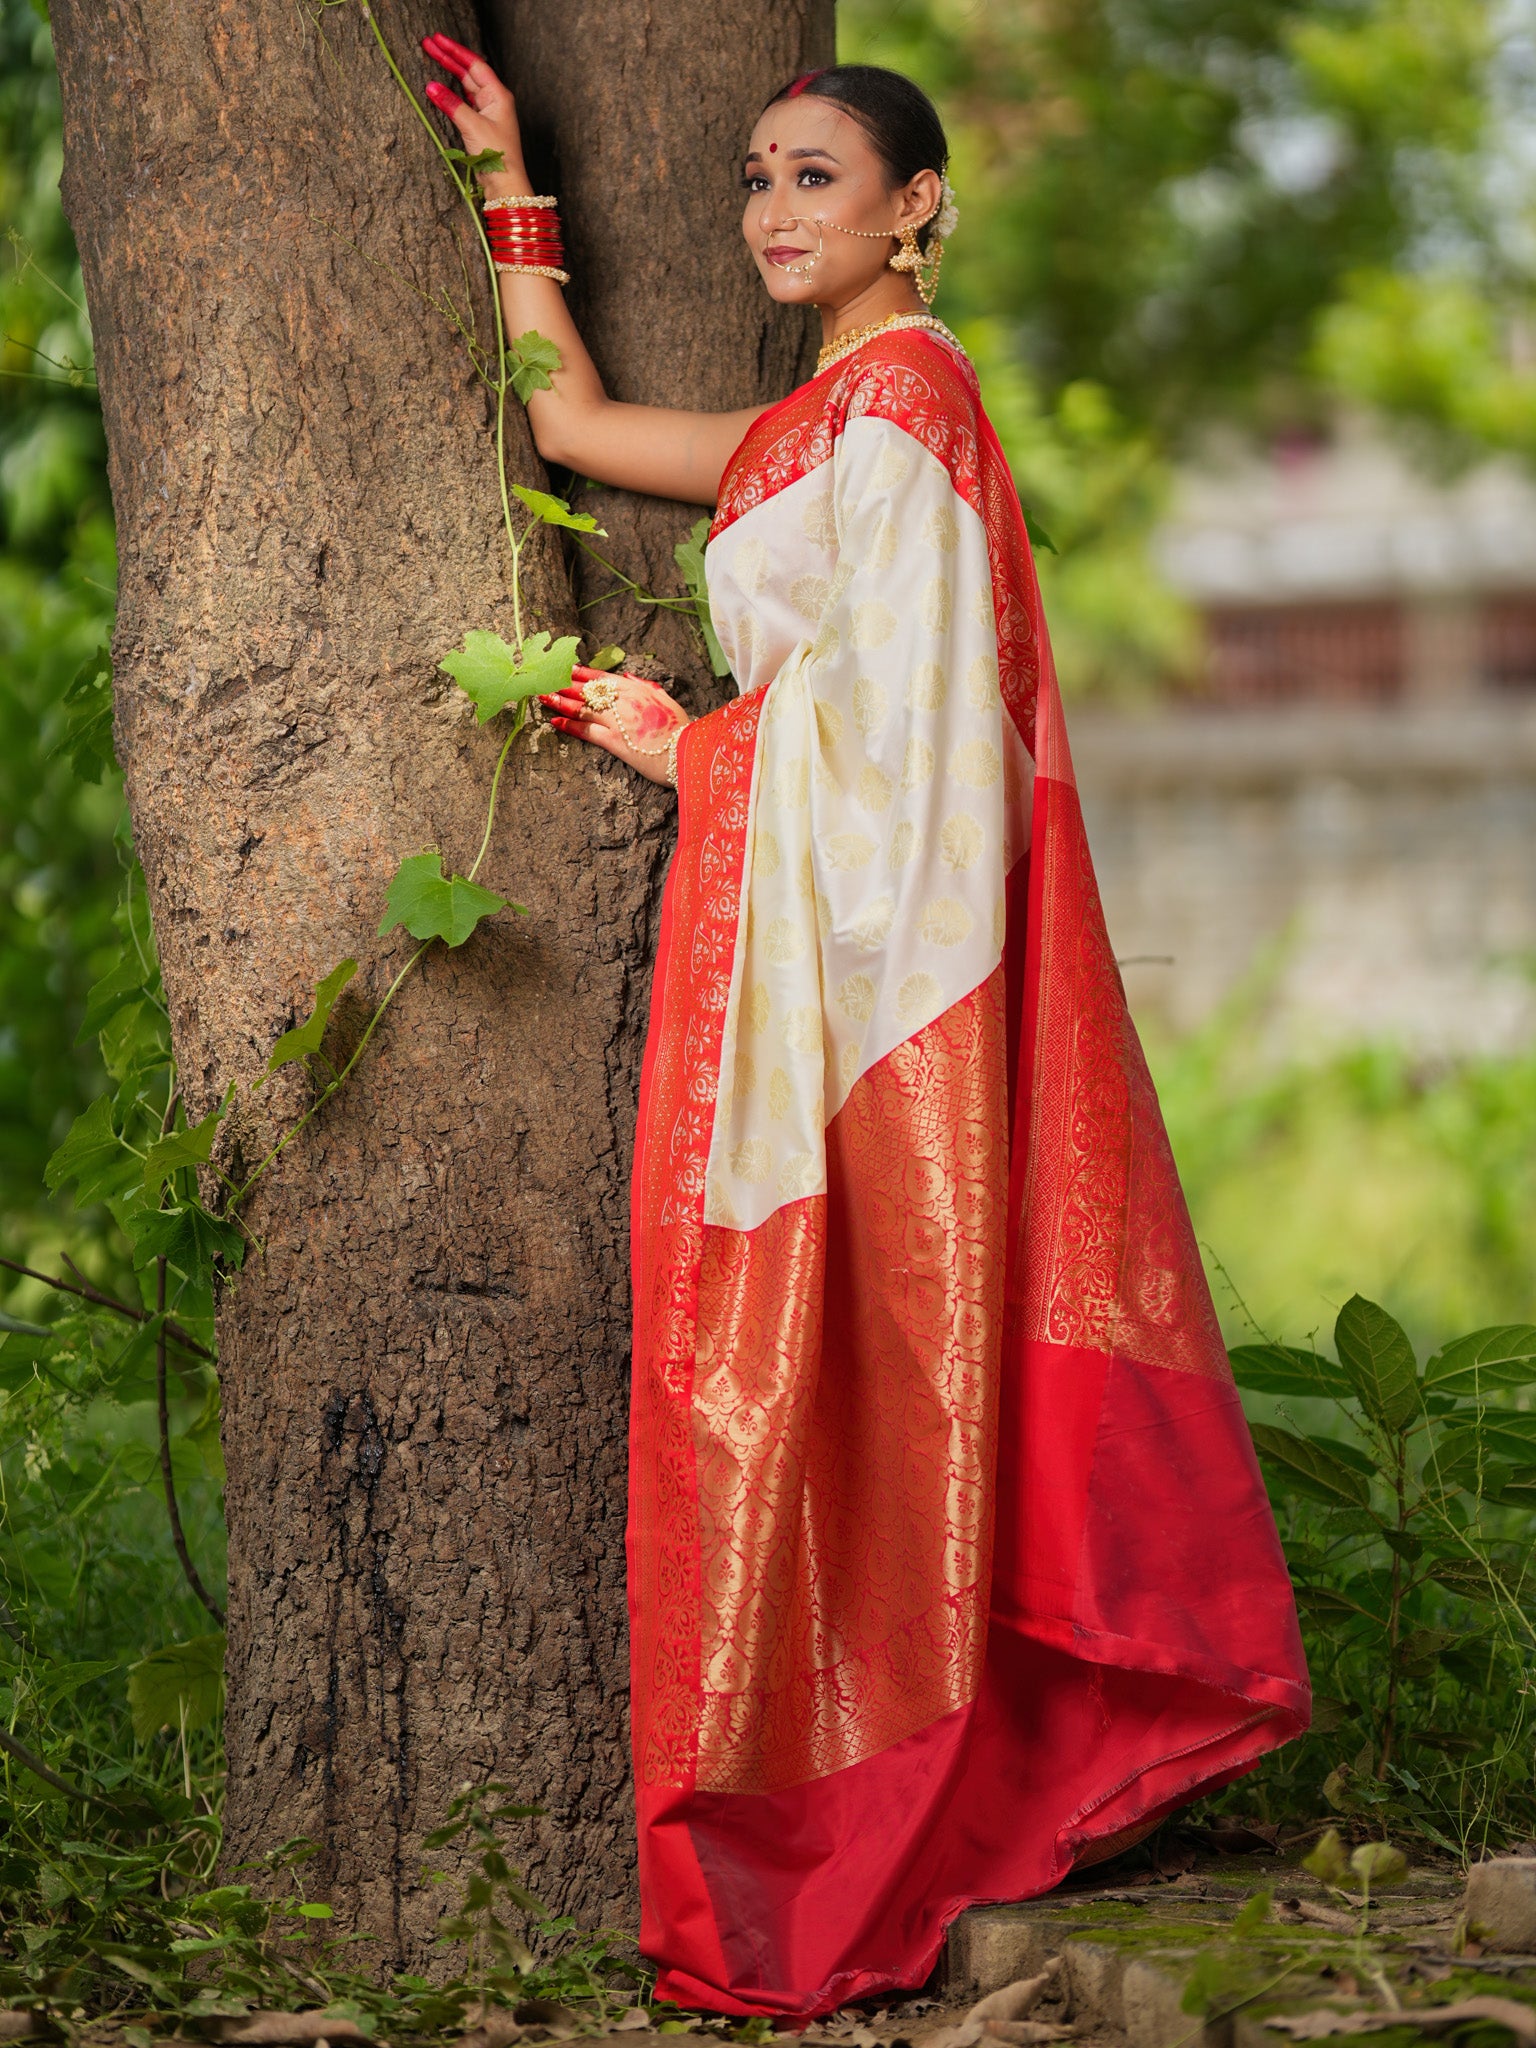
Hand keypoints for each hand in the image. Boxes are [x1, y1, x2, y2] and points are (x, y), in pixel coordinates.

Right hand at [420, 33, 528, 194]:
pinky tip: (438, 88)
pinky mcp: (479, 126)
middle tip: (427, 44)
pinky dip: (450, 94)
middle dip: (448, 58)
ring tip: (430, 58)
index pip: (474, 64)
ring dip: (448, 73)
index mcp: (498, 95)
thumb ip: (451, 104)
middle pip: (468, 73)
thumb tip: (431, 87)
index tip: (437, 39)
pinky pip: (463, 103)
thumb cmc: (497, 156)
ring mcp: (487, 113)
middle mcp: (494, 100)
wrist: (505, 184)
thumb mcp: (472, 126)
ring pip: (464, 87)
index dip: (455, 50)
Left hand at [542, 668, 690, 786]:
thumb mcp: (666, 700)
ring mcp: (616, 720)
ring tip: (543, 697)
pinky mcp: (613, 741)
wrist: (686, 751)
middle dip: (563, 685)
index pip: (601, 677)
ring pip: (582, 708)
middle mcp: (622, 701)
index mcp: (634, 690)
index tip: (565, 668)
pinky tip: (554, 722)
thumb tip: (627, 677)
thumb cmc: (680, 728)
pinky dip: (569, 726)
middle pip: (586, 690)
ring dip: (560, 702)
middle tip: (544, 680)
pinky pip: (586, 731)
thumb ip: (645, 686)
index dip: (581, 673)